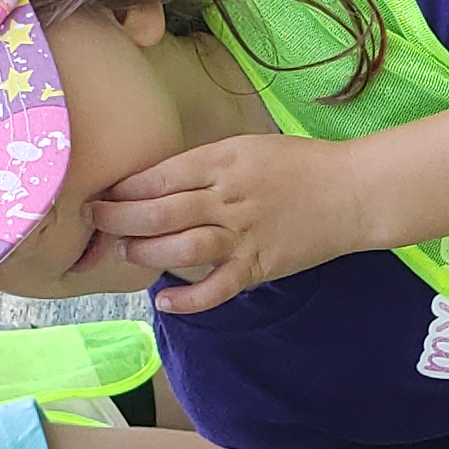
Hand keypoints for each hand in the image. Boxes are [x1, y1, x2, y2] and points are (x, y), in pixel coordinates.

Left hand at [88, 135, 375, 313]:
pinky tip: (163, 300)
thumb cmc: (300, 164)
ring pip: (180, 248)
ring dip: (144, 252)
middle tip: (95, 222)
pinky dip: (188, 299)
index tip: (102, 193)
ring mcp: (243, 234)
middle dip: (118, 219)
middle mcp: (228, 198)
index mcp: (223, 161)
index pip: (159, 176)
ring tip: (124, 252)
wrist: (353, 192)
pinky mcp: (259, 266)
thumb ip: (206, 164)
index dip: (124, 188)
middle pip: (159, 212)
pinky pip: (217, 288)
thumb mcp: (248, 147)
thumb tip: (159, 181)